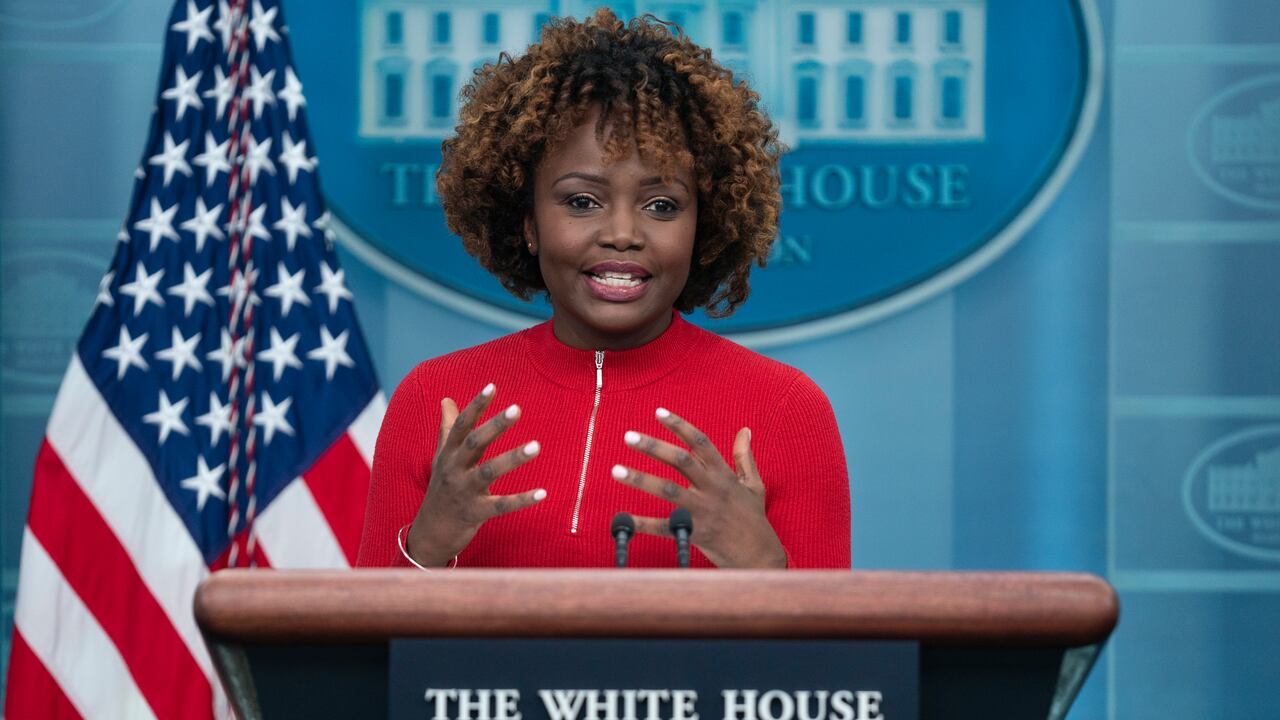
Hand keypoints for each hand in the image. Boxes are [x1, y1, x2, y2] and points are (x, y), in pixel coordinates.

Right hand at [407, 383, 545, 565]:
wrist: (430, 533)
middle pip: (474, 443)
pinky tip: (543, 492)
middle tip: (517, 409)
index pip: (462, 425)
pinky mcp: (475, 513)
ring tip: (537, 446)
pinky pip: (501, 505)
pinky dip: (522, 499)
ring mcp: (464, 492)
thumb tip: (447, 400)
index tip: (492, 387)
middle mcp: (454, 469)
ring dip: (513, 458)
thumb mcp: (441, 458)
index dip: (476, 406)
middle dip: (495, 426)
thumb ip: (448, 428)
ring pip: (489, 472)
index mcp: (448, 454)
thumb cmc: (441, 489)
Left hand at [611, 407, 786, 568]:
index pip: (700, 443)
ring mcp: (703, 510)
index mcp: (723, 475)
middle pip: (681, 461)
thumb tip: (745, 430)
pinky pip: (665, 527)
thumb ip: (745, 457)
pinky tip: (623, 519)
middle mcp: (712, 489)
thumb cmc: (753, 518)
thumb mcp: (754, 485)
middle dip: (654, 447)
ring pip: (669, 490)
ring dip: (641, 479)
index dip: (679, 426)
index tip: (658, 412)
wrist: (760, 556)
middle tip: (628, 437)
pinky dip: (643, 524)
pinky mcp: (695, 533)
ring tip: (616, 470)